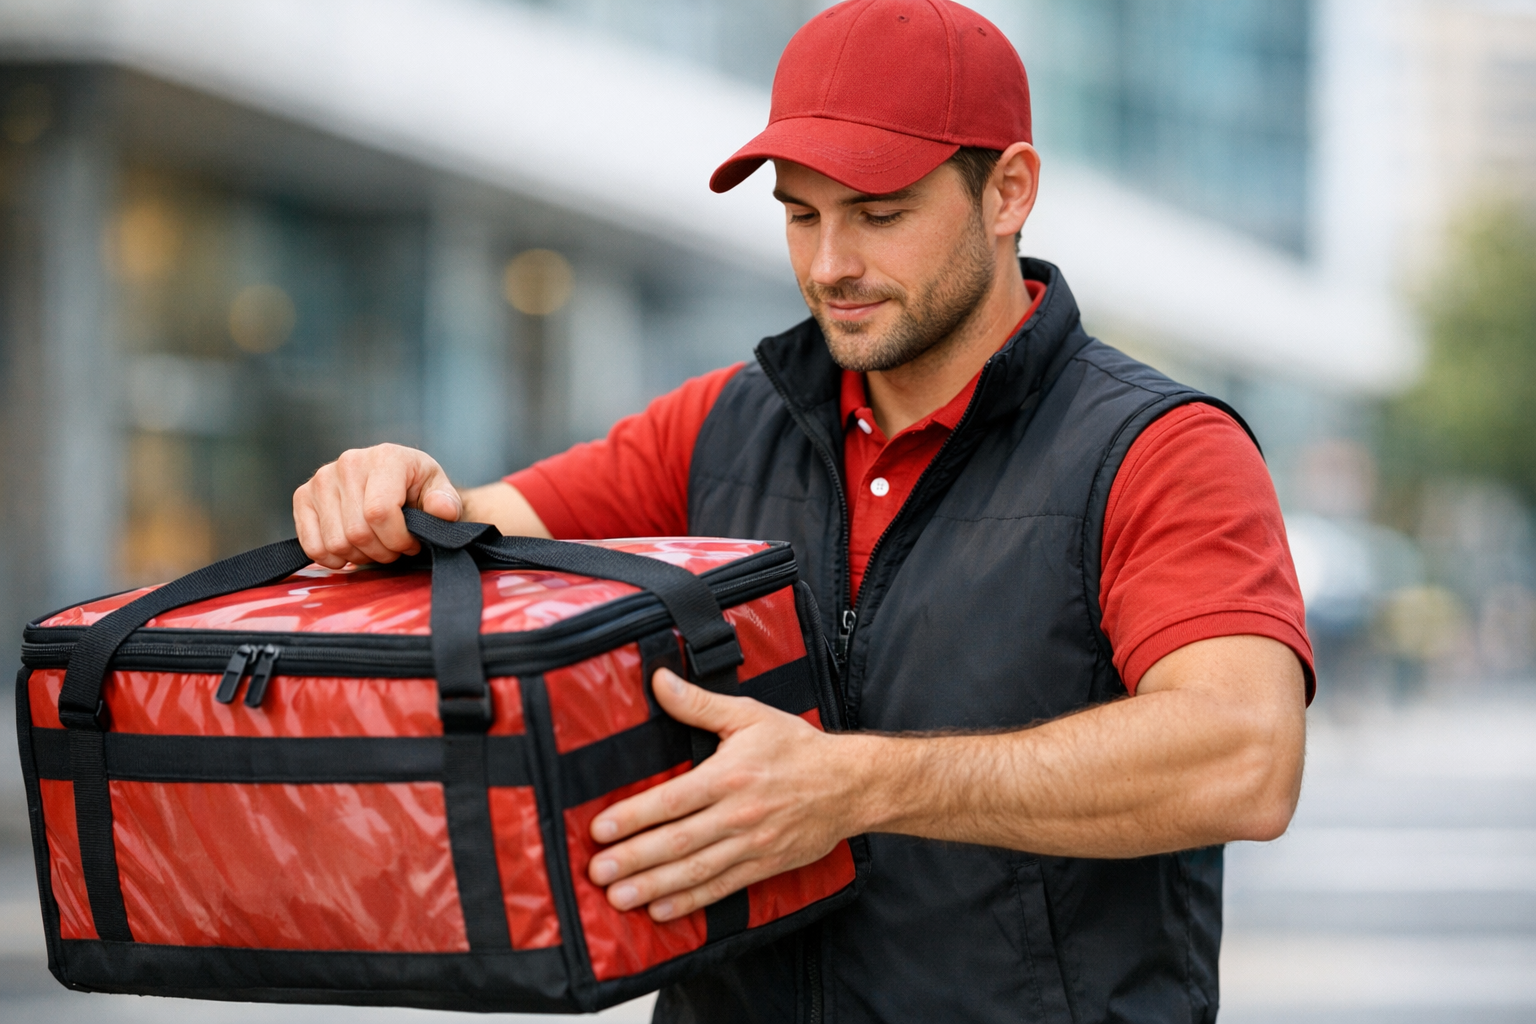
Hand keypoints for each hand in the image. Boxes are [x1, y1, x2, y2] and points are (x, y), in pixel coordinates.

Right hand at [293, 444, 462, 567]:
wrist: (396, 481)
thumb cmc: (418, 487)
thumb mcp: (439, 490)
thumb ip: (446, 502)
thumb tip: (443, 511)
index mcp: (385, 457)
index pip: (379, 513)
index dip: (398, 539)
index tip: (412, 543)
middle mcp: (349, 463)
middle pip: (357, 532)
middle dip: (382, 551)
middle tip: (395, 547)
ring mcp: (322, 479)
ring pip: (336, 543)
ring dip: (361, 555)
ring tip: (376, 544)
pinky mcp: (303, 497)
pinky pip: (312, 546)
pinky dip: (333, 558)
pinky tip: (352, 550)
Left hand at [587, 669, 866, 921]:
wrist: (850, 784)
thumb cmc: (796, 747)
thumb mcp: (748, 715)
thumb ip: (698, 704)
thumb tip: (659, 680)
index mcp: (729, 775)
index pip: (672, 800)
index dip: (633, 816)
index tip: (599, 829)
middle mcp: (738, 814)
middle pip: (677, 841)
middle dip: (634, 859)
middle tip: (597, 872)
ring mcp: (752, 844)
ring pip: (696, 870)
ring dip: (654, 886)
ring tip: (618, 898)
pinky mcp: (764, 865)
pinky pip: (722, 888)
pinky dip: (691, 902)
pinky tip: (661, 910)